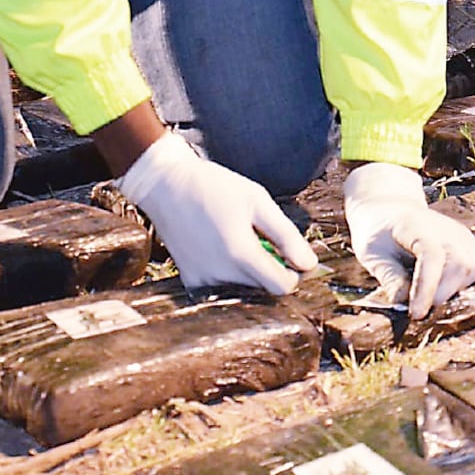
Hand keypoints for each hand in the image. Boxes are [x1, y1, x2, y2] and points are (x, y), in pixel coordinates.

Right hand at [115, 132, 317, 292]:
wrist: (165, 185)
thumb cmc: (214, 187)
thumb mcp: (258, 202)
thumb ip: (286, 235)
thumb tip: (309, 264)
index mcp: (241, 255)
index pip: (283, 287)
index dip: (293, 272)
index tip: (289, 253)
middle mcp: (220, 275)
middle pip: (264, 289)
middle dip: (270, 268)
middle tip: (261, 238)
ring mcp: (202, 281)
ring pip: (244, 289)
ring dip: (249, 271)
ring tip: (237, 239)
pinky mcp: (189, 281)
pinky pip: (222, 287)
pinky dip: (229, 273)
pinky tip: (221, 247)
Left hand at [343, 162, 474, 318]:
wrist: (391, 215)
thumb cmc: (379, 236)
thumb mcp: (372, 256)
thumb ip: (389, 278)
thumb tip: (403, 303)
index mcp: (416, 225)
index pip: (432, 256)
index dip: (426, 288)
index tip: (415, 314)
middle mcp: (447, 228)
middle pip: (460, 265)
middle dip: (440, 294)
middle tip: (417, 306)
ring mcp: (463, 235)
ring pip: (474, 269)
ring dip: (453, 290)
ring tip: (428, 293)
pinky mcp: (472, 245)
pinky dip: (465, 284)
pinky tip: (443, 286)